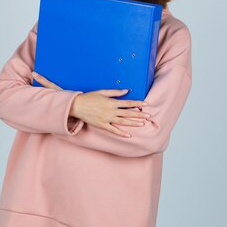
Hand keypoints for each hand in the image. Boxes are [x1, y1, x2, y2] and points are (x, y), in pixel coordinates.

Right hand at [31, 71, 149, 137]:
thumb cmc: (89, 97)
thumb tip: (127, 91)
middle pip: (128, 113)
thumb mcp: (102, 92)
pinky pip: (113, 130)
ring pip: (122, 122)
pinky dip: (121, 133)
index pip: (128, 103)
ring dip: (133, 123)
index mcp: (111, 102)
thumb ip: (115, 92)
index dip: (138, 103)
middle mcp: (110, 111)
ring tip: (142, 124)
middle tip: (148, 116)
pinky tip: (128, 135)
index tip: (146, 104)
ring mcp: (106, 119)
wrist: (77, 106)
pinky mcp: (102, 125)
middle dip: (139, 114)